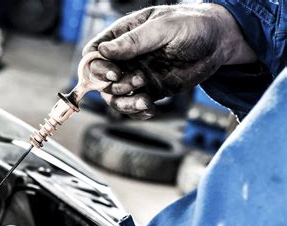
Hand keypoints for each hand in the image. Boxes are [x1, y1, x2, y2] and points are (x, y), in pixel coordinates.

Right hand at [85, 4, 256, 118]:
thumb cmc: (194, 25)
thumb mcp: (164, 28)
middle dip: (115, 87)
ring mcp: (136, 74)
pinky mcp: (149, 90)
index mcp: (124, 35)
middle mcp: (126, 57)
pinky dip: (138, 112)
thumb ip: (134, 41)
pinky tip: (150, 109)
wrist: (220, 42)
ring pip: (114, 97)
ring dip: (125, 103)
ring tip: (145, 100)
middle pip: (100, 79)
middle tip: (137, 81)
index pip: (94, 53)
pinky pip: (133, 106)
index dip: (98, 67)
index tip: (115, 74)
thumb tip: (103, 51)